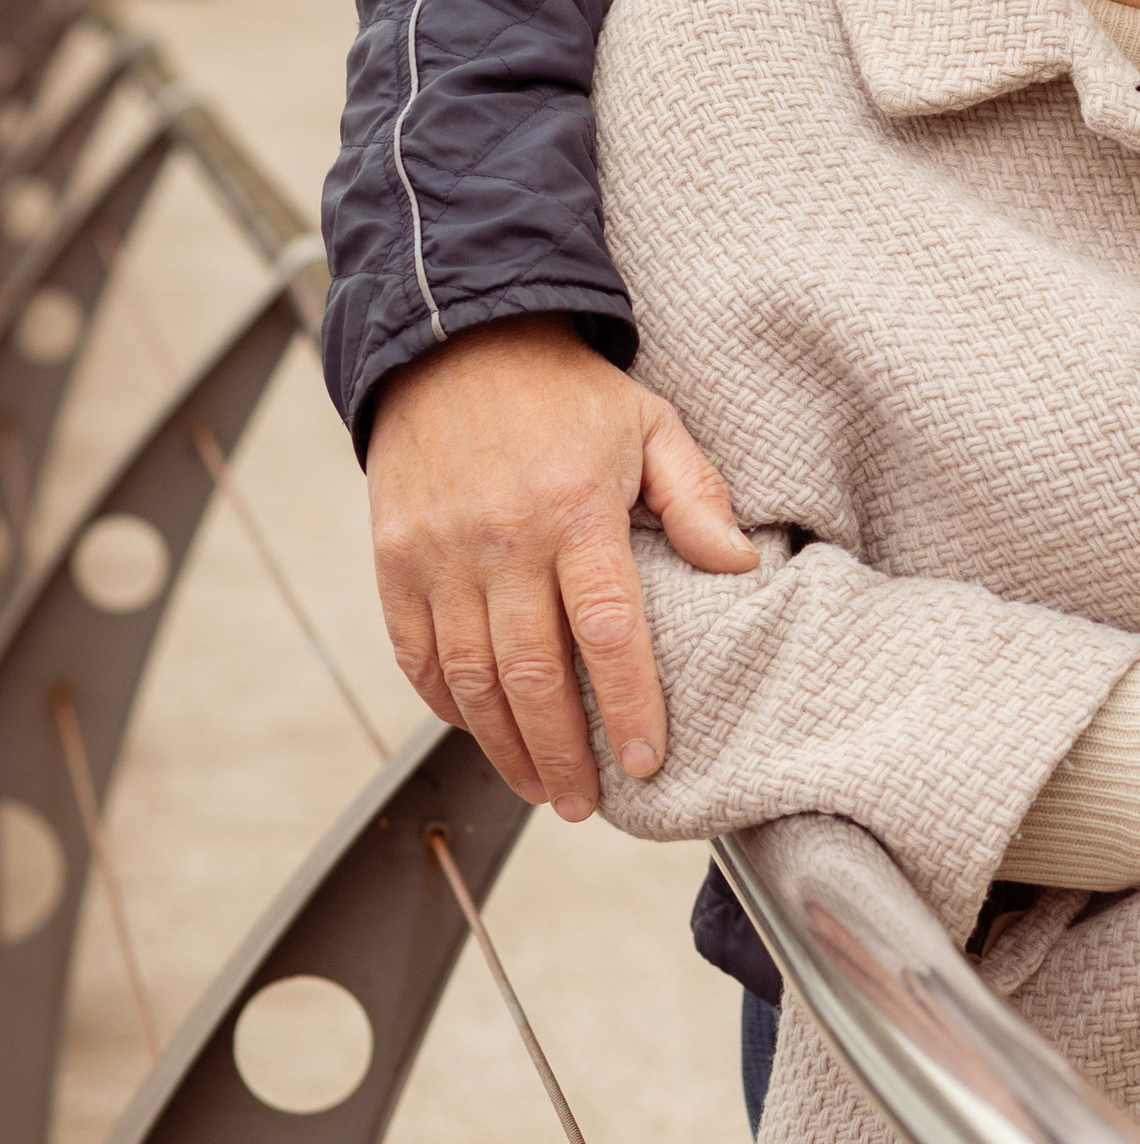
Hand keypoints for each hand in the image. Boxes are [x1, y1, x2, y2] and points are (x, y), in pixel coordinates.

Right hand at [367, 315, 757, 822]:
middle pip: (532, 676)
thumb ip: (696, 496)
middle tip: (588, 804)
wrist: (455, 340)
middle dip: (562, 754)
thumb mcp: (650, 423)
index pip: (607, 632)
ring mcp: (439, 553)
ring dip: (505, 746)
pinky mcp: (394, 557)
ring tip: (540, 788)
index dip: (629, 705)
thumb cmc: (567, 393)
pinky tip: (479, 730)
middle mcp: (502, 540)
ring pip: (470, 679)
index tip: (648, 760)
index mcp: (575, 511)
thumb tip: (739, 566)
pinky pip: (415, 652)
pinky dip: (445, 703)